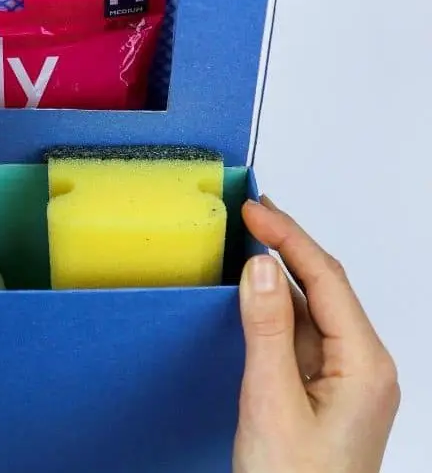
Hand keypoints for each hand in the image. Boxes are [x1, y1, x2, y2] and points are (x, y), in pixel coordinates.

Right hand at [235, 197, 399, 472]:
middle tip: (250, 212)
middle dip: (288, 244)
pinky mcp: (325, 391)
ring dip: (280, 273)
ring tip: (249, 239)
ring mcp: (346, 379)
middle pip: (325, 286)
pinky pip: (302, 333)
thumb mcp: (271, 402)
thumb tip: (259, 267)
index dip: (288, 237)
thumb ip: (267, 330)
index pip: (325, 279)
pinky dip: (276, 306)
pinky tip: (254, 294)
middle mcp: (363, 366)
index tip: (253, 211)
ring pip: (312, 308)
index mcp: (364, 365)